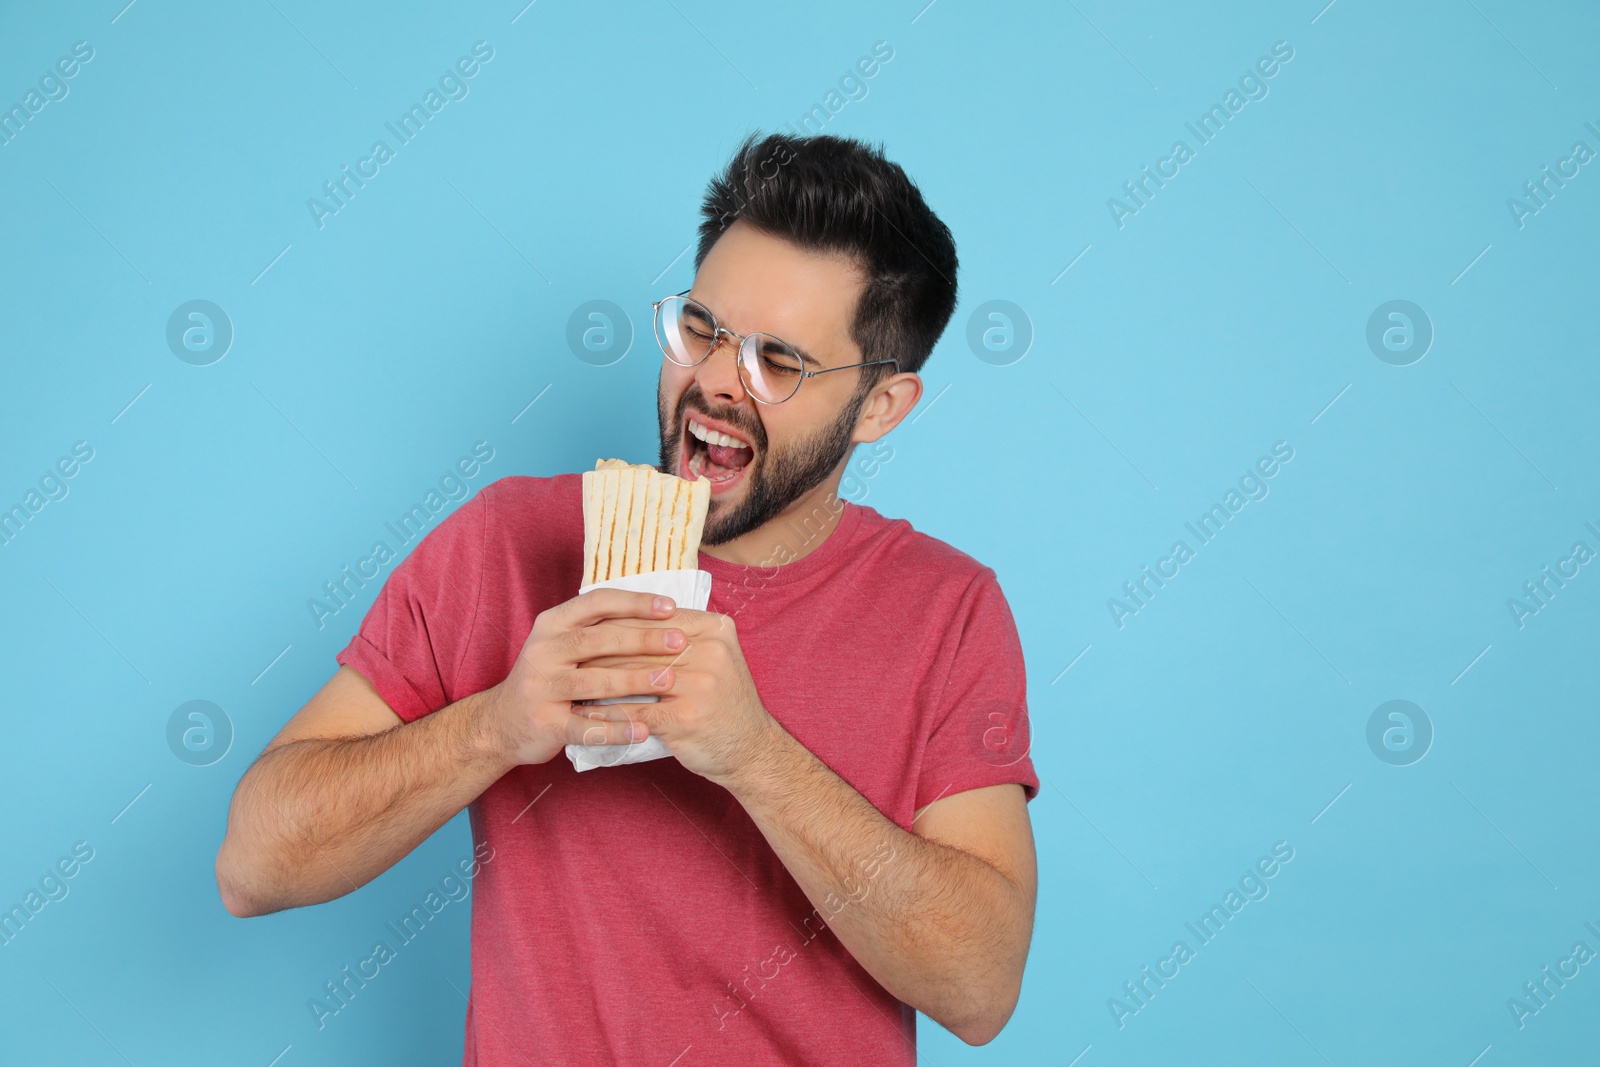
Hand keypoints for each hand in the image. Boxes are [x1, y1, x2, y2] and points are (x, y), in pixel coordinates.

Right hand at [485, 589, 687, 765]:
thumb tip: (657, 612)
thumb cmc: (548, 676)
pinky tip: (643, 731)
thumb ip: (598, 627)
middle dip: (642, 639)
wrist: (501, 722)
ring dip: (633, 681)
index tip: (670, 606)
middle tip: (679, 642)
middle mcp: (544, 651)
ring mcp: (542, 688)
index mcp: (552, 624)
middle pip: (598, 640)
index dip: (634, 603)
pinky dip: (615, 730)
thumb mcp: (562, 642)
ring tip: (668, 681)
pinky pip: (584, 727)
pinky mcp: (544, 723)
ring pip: (593, 682)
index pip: (597, 603)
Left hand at [578, 609, 783, 783]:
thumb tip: (629, 618)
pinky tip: (584, 714)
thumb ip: (682, 637)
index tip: (586, 627)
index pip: (655, 618)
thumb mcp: (715, 658)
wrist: (753, 750)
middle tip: (568, 654)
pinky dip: (606, 714)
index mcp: (715, 629)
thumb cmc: (725, 703)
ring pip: (634, 676)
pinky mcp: (687, 718)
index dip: (617, 622)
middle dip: (601, 651)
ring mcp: (700, 685)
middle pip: (641, 644)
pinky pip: (635, 712)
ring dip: (596, 681)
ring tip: (570, 681)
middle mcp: (710, 652)